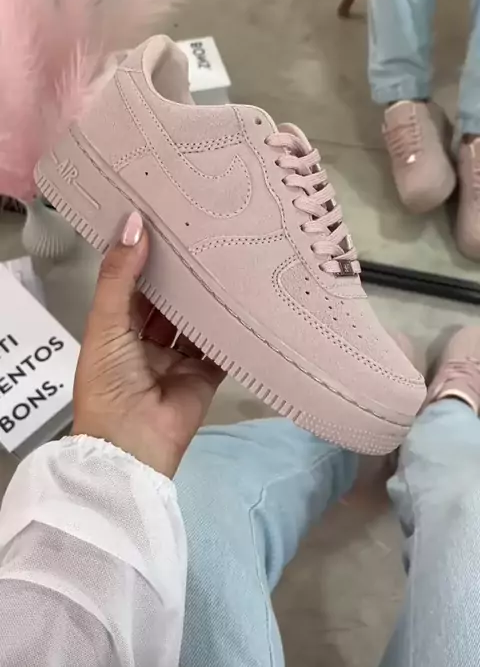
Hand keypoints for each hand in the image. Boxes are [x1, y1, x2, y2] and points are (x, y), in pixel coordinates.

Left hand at [73, 211, 223, 476]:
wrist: (132, 446)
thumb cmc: (109, 383)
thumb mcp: (106, 324)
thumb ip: (120, 276)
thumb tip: (134, 222)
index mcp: (117, 328)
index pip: (133, 284)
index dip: (145, 255)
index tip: (165, 219)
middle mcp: (148, 340)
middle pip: (168, 300)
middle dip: (181, 273)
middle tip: (204, 232)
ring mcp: (179, 357)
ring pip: (195, 319)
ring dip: (206, 295)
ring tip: (227, 255)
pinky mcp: (207, 373)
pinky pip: (221, 345)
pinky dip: (231, 326)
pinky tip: (246, 296)